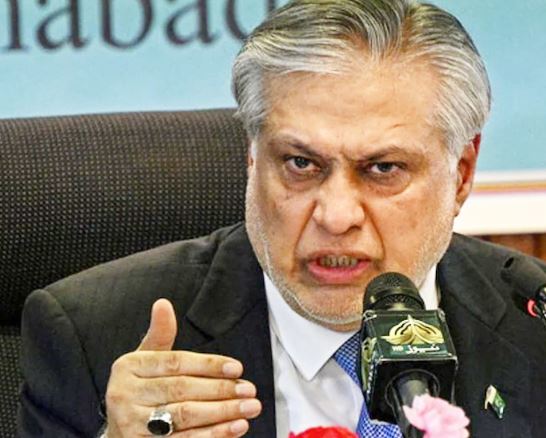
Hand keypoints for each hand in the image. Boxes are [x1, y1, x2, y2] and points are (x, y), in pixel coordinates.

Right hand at [104, 299, 261, 436]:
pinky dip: (212, 435)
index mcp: (128, 366)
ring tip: (248, 408)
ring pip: (185, 416)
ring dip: (222, 413)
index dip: (208, 365)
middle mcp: (125, 394)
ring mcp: (131, 423)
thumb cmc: (140, 390)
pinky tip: (235, 428)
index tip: (237, 368)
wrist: (119, 432)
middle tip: (250, 390)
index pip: (175, 363)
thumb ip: (159, 334)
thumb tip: (163, 303)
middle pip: (182, 389)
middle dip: (221, 390)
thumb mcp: (145, 360)